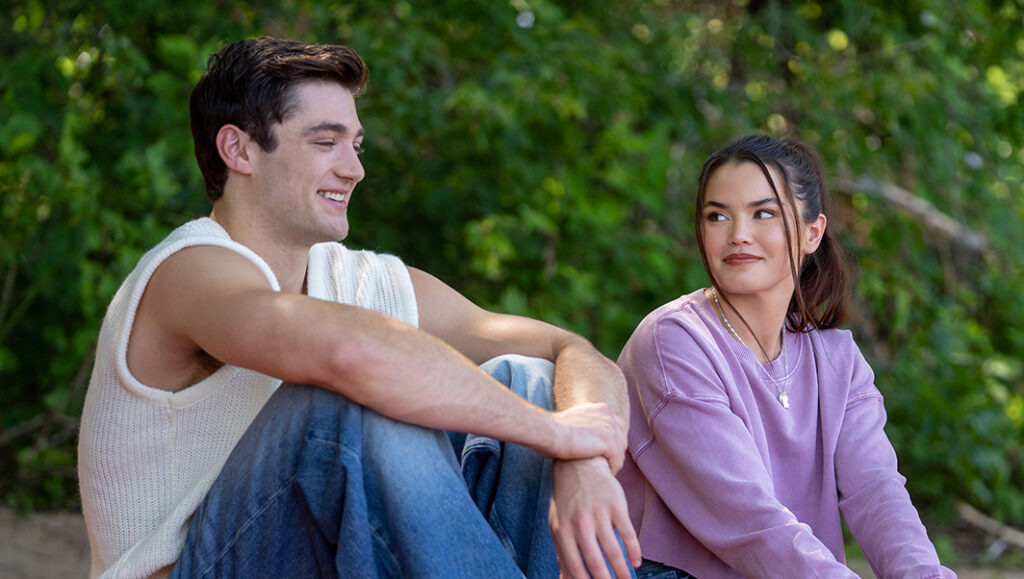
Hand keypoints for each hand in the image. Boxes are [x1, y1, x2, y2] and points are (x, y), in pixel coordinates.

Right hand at [542, 403, 626, 471]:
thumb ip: (586, 426)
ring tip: (606, 472)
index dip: (613, 442)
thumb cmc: (553, 431)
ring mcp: (610, 427)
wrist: (549, 432)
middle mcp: (608, 414)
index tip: (606, 454)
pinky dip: (612, 469)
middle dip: (616, 452)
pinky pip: (617, 460)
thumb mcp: (574, 422)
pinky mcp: (609, 442)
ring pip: (620, 451)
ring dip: (614, 463)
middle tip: (607, 465)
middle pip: (621, 438)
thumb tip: (586, 437)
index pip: (616, 426)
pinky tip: (605, 474)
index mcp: (600, 408)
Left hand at [549, 457, 641, 577]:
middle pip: (595, 561)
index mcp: (563, 531)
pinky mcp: (616, 505)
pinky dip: (634, 551)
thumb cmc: (566, 502)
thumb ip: (562, 554)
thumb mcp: (558, 525)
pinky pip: (628, 533)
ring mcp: (599, 513)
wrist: (578, 466)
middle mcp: (580, 523)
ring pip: (614, 550)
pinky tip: (636, 562)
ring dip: (622, 571)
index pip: (574, 565)